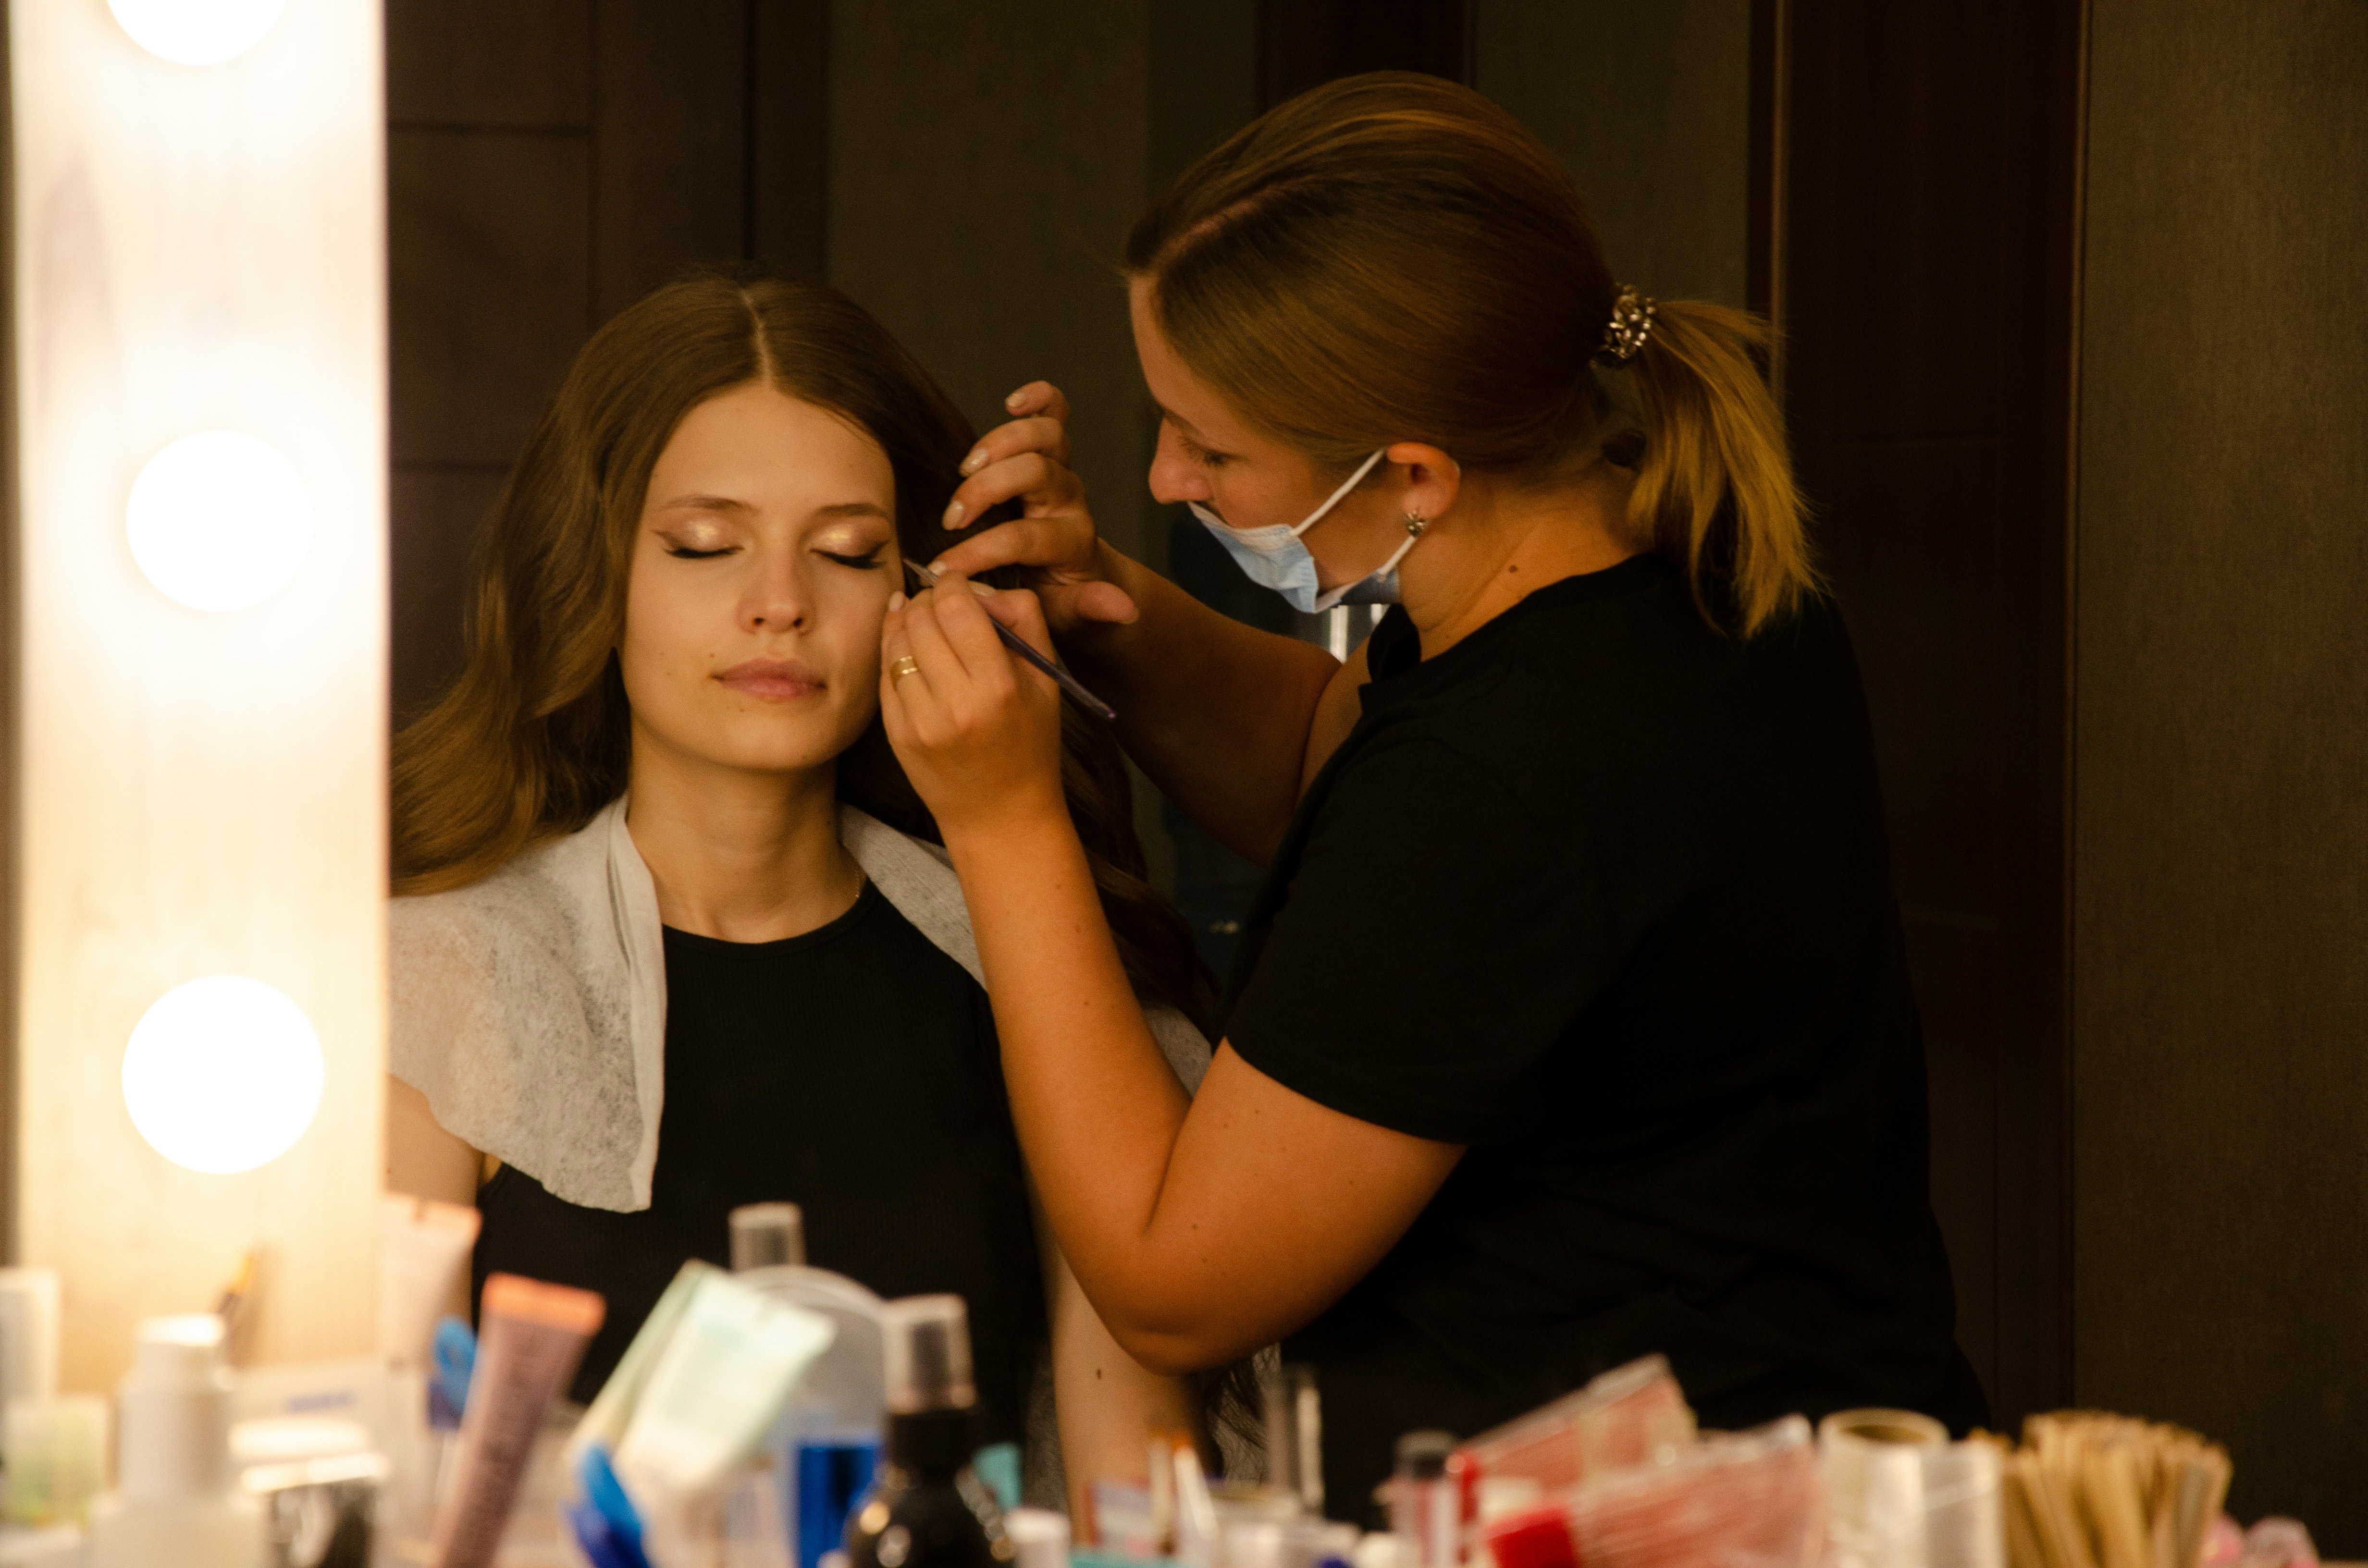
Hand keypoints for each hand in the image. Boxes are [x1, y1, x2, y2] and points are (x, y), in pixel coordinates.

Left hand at [879, 572, 1067, 841]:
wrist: (1001, 814)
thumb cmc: (1031, 743)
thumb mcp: (1046, 680)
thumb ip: (1024, 620)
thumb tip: (980, 586)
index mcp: (998, 687)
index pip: (958, 607)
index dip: (953, 583)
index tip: (957, 582)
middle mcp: (956, 704)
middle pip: (922, 618)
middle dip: (928, 598)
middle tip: (938, 599)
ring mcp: (920, 721)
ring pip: (896, 642)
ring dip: (906, 620)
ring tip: (921, 618)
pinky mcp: (897, 734)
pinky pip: (885, 672)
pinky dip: (894, 650)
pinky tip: (907, 645)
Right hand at [934, 382, 1139, 633]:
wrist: (1080, 580)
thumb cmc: (1063, 600)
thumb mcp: (1074, 615)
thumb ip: (1091, 607)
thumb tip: (1124, 609)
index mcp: (1072, 542)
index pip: (1023, 538)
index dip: (979, 552)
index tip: (943, 569)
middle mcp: (1070, 501)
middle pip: (1037, 474)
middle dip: (988, 490)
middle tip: (952, 517)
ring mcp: (1063, 472)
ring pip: (1046, 437)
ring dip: (1003, 443)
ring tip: (967, 467)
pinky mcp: (1054, 453)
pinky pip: (1055, 413)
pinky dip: (1041, 400)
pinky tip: (1014, 403)